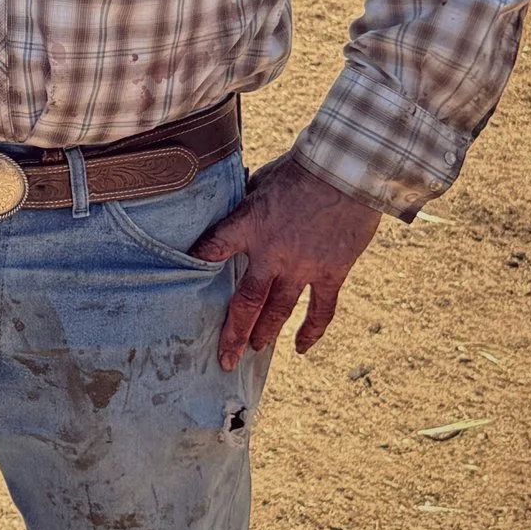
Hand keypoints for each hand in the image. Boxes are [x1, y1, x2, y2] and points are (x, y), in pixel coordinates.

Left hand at [190, 151, 384, 369]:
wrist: (347, 171)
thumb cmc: (302, 170)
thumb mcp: (262, 182)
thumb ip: (247, 204)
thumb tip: (232, 209)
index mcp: (249, 226)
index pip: (213, 249)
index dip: (197, 263)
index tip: (183, 277)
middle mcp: (272, 254)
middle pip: (247, 303)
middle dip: (234, 334)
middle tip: (226, 359)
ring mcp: (303, 267)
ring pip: (279, 311)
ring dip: (266, 334)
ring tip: (255, 349)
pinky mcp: (332, 272)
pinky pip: (321, 309)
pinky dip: (311, 331)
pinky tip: (301, 348)